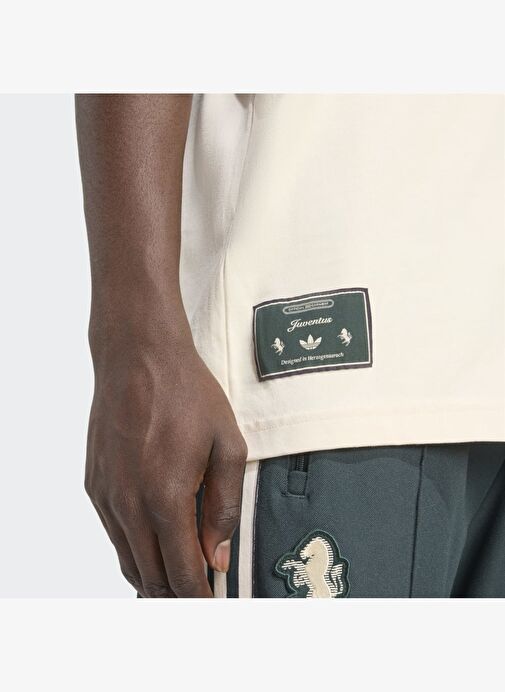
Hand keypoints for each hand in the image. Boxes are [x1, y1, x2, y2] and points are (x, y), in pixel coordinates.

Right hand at [85, 343, 247, 596]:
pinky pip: (114, 534)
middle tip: (201, 594)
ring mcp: (106, 496)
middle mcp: (129, 504)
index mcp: (166, 497)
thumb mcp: (227, 445)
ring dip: (155, 577)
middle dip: (178, 594)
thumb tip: (217, 556)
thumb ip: (223, 507)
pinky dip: (135, 550)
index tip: (214, 604)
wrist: (138, 357)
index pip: (182, 573)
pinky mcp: (94, 485)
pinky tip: (154, 543)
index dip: (200, 597)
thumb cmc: (186, 394)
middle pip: (152, 577)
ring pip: (128, 561)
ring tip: (180, 578)